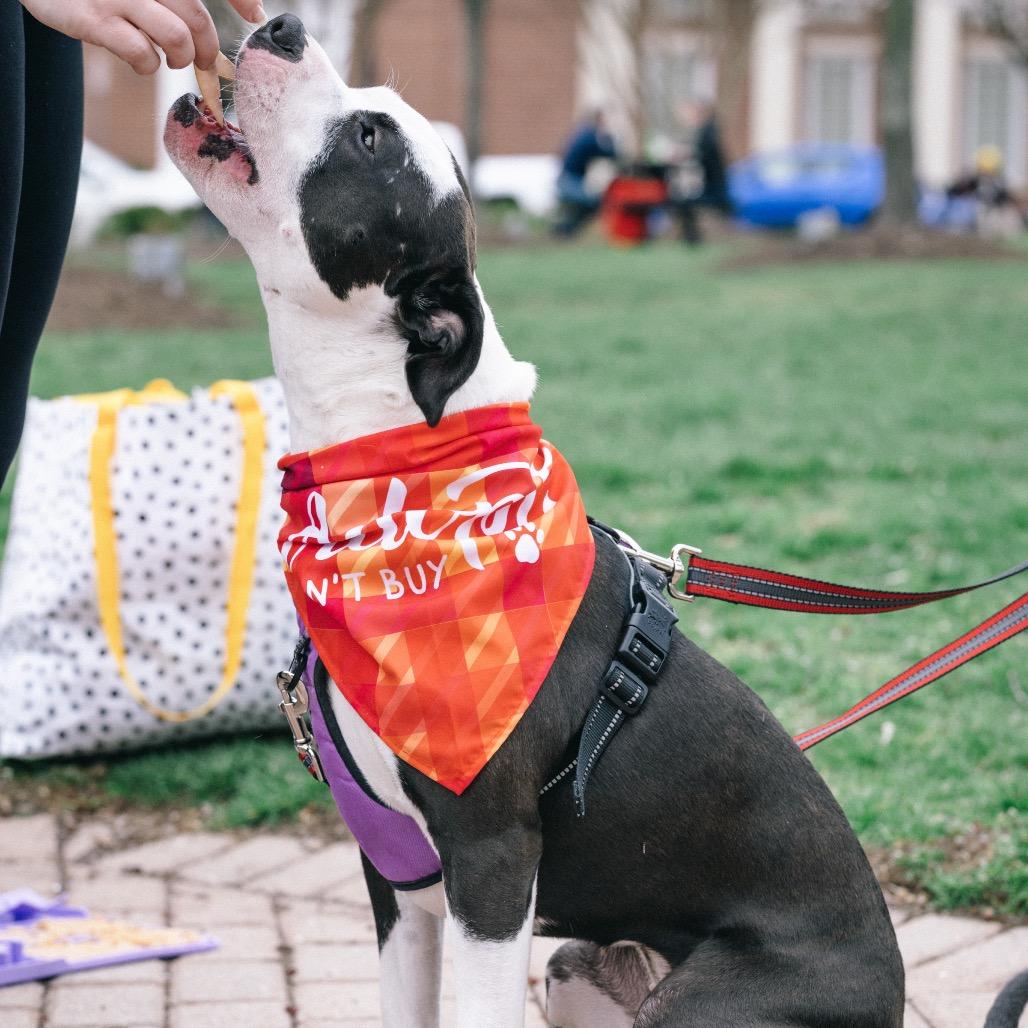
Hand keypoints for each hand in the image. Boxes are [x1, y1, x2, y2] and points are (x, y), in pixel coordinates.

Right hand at [20, 0, 265, 74]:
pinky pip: (141, 53)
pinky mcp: (93, 19)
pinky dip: (148, 64)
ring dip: (180, 57)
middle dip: (206, 48)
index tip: (255, 14)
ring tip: (169, 57)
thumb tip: (253, 9)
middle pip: (197, 19)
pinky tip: (141, 59)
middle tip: (200, 59)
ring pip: (176, 37)